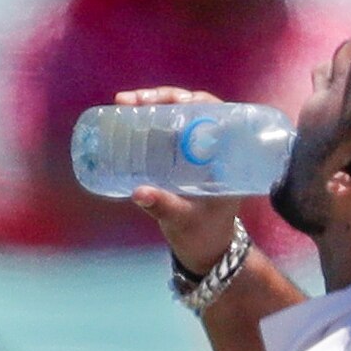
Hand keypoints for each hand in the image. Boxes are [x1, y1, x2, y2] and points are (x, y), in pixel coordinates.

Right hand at [112, 86, 248, 270]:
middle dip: (161, 99)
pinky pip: (166, 132)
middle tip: (131, 101)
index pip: (215, 112)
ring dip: (151, 107)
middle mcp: (213, 146)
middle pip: (190, 108)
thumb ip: (163, 206)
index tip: (169, 100)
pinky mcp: (179, 158)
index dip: (192, 100)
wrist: (206, 252)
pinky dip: (147, 122)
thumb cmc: (203, 236)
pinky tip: (126, 118)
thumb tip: (138, 192)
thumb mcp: (183, 220)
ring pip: (176, 118)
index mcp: (227, 156)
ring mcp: (194, 151)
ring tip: (123, 104)